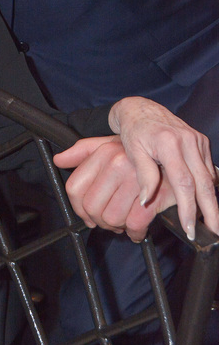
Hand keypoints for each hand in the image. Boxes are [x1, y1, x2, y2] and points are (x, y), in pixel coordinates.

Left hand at [55, 137, 185, 241]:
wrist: (177, 155)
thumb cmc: (141, 154)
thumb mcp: (110, 145)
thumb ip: (83, 152)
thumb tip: (59, 160)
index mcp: (105, 153)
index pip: (75, 188)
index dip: (78, 208)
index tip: (88, 215)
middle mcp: (118, 163)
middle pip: (91, 207)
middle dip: (99, 220)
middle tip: (109, 220)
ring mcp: (136, 179)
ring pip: (111, 218)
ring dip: (118, 227)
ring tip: (125, 221)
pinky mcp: (155, 195)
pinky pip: (135, 224)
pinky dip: (136, 232)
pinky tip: (138, 229)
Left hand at [109, 96, 218, 239]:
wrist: (141, 110)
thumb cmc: (134, 131)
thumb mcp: (133, 152)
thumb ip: (143, 175)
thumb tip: (146, 201)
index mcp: (169, 143)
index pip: (184, 183)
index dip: (188, 208)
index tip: (189, 227)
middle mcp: (188, 140)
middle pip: (204, 183)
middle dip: (211, 212)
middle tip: (213, 234)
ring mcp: (197, 140)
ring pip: (209, 177)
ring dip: (212, 201)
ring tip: (212, 224)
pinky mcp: (201, 141)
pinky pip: (208, 169)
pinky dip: (208, 187)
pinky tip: (207, 202)